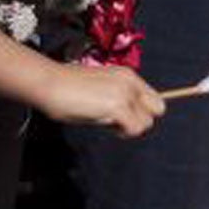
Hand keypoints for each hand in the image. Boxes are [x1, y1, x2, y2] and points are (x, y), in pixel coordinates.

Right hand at [44, 63, 164, 137]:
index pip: (154, 98)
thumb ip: (117, 98)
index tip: (123, 117)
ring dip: (129, 127)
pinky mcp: (118, 106)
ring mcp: (126, 93)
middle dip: (141, 120)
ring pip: (147, 123)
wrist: (50, 83)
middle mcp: (131, 82)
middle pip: (158, 110)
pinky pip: (135, 129)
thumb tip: (126, 117)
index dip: (141, 111)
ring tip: (106, 122)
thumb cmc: (67, 88)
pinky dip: (122, 133)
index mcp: (127, 75)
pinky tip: (104, 125)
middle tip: (118, 123)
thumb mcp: (100, 89)